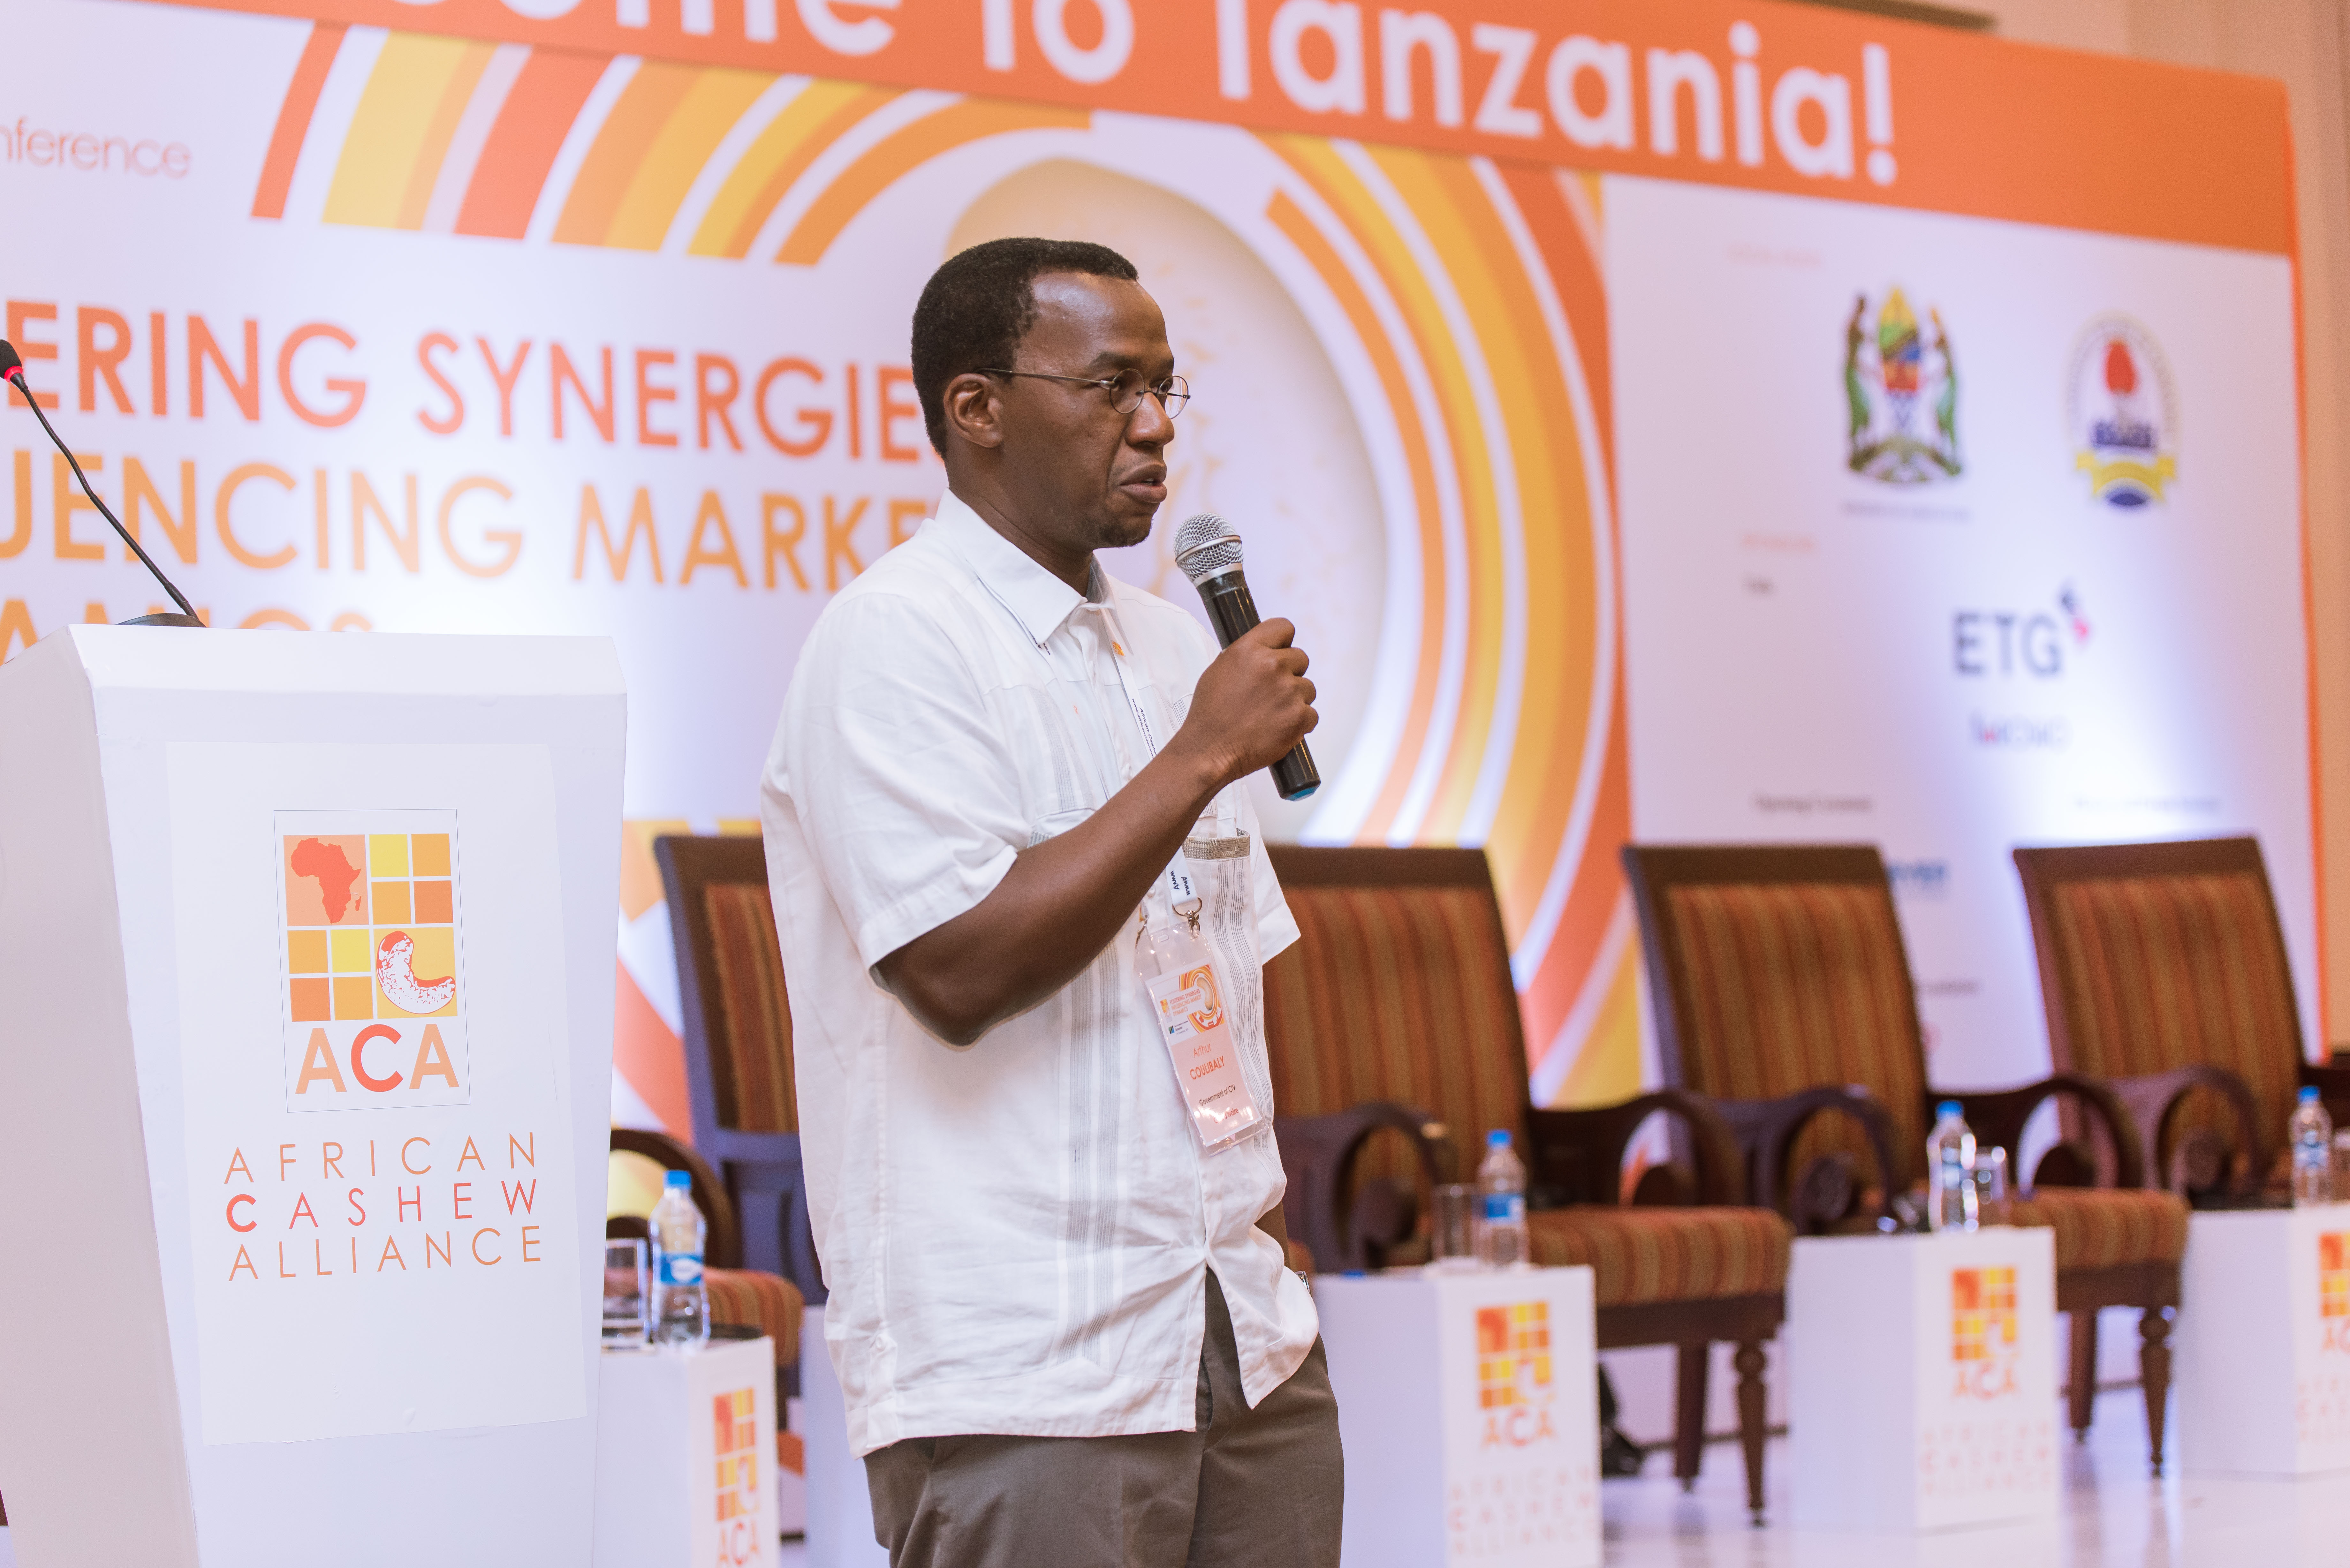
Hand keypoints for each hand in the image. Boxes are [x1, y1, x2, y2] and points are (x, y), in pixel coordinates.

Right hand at [1174, 619, 1316, 789]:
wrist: (1209, 750)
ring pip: (1307, 688)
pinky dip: (1299, 723)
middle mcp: (1272, 666)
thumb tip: (1265, 651)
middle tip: (1270, 693)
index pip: (1284, 627)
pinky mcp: (1299, 717)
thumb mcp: (1219, 671)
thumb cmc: (1210, 714)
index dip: (1282, 642)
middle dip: (1289, 674)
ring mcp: (1288, 691)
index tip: (1279, 653)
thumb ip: (1246, 656)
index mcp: (1249, 649)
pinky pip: (1311, 714)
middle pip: (1300, 658)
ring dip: (1294, 700)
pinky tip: (1278, 728)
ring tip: (1270, 715)